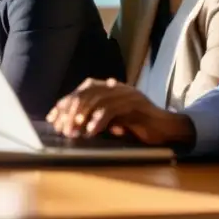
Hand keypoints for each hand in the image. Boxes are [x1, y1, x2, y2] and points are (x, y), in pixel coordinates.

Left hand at [46, 78, 192, 145]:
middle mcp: (115, 87)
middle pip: (85, 93)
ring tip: (73, 131)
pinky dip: (99, 121)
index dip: (64, 105)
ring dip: (82, 116)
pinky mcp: (135, 103)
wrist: (166, 128)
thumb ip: (94, 119)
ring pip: (97, 99)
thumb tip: (70, 126)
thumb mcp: (112, 122)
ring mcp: (125, 93)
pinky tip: (92, 132)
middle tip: (61, 127)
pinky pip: (113, 109)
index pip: (80, 92)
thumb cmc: (138, 127)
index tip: (52, 119)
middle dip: (70, 111)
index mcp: (108, 88)